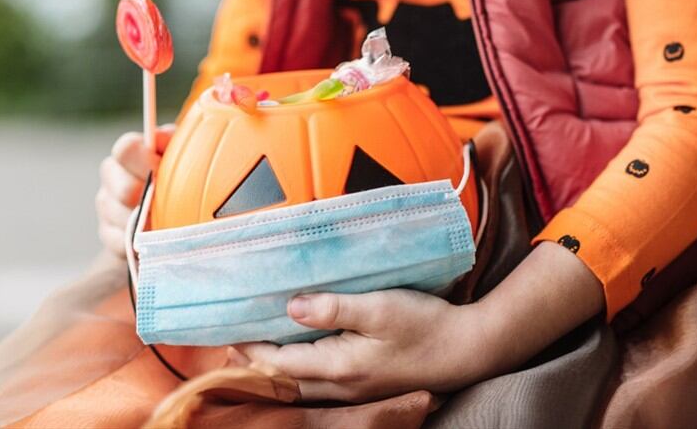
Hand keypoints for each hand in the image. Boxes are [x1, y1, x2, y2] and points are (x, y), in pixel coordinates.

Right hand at [96, 125, 173, 255]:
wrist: (171, 214)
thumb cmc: (178, 176)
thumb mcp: (179, 154)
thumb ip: (172, 142)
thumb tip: (162, 138)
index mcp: (128, 154)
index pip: (126, 149)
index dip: (145, 160)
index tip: (163, 170)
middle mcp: (112, 178)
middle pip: (125, 189)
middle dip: (150, 197)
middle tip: (171, 203)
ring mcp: (107, 207)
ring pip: (124, 218)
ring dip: (149, 223)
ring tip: (168, 223)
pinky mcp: (108, 235)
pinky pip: (123, 242)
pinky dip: (142, 243)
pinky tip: (157, 238)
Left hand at [234, 242, 603, 401]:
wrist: (469, 350)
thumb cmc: (426, 325)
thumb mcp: (380, 308)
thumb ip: (333, 307)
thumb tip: (290, 306)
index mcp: (338, 367)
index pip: (278, 362)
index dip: (249, 348)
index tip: (226, 331)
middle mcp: (340, 387)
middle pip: (283, 380)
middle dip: (255, 363)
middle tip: (232, 341)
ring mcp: (354, 391)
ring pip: (300, 386)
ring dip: (274, 369)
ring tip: (255, 348)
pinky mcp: (365, 386)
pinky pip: (319, 384)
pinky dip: (298, 371)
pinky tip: (297, 355)